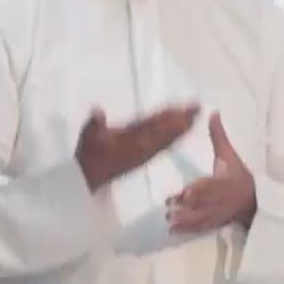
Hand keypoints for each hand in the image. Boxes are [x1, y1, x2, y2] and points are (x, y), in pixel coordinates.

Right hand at [75, 102, 199, 189]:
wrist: (87, 177)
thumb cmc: (88, 156)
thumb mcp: (88, 138)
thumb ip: (94, 125)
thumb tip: (98, 112)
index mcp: (133, 143)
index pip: (156, 128)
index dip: (170, 118)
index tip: (183, 109)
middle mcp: (142, 148)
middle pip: (166, 133)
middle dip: (182, 120)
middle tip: (197, 107)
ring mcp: (143, 153)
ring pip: (167, 139)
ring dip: (181, 128)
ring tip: (194, 115)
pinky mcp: (142, 156)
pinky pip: (162, 146)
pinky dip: (173, 137)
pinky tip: (181, 132)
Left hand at [165, 112, 256, 233]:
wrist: (256, 200)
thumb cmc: (240, 175)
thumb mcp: (229, 155)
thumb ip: (218, 136)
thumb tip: (213, 113)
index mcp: (225, 182)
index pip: (211, 187)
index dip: (200, 191)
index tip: (186, 193)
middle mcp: (221, 199)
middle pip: (204, 204)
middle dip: (187, 206)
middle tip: (169, 205)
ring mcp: (218, 213)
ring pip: (201, 218)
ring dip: (185, 220)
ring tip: (169, 219)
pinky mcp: (215, 222)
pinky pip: (201, 227)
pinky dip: (188, 230)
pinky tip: (173, 230)